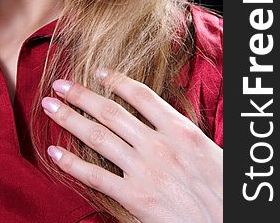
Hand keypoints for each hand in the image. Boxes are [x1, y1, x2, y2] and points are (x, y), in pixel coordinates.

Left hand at [41, 72, 221, 222]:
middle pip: (110, 111)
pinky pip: (97, 176)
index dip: (114, 80)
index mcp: (179, 129)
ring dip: (70, 119)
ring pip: (98, 136)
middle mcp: (159, 145)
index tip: (95, 72)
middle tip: (59, 84)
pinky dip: (72, 164)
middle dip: (81, 95)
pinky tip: (55, 153)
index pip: (140, 94)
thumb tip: (153, 115)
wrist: (229, 222)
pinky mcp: (136, 197)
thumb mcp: (205, 148)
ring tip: (50, 106)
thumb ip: (177, 130)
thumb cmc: (222, 188)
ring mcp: (145, 170)